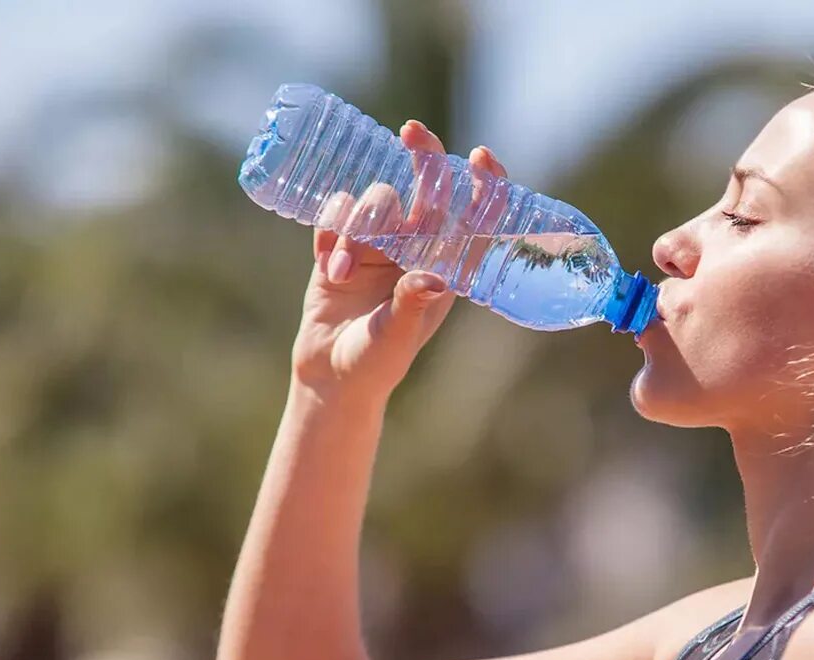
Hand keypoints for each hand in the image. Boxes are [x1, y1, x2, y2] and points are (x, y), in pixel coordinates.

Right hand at [291, 120, 508, 404]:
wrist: (330, 374)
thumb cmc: (376, 362)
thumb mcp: (395, 338)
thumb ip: (411, 305)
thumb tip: (433, 278)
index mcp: (445, 267)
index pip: (475, 218)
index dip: (484, 185)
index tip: (481, 157)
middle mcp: (416, 247)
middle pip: (428, 187)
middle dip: (423, 155)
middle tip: (412, 131)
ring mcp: (379, 242)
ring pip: (376, 199)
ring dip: (358, 225)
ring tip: (343, 274)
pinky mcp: (341, 243)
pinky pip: (337, 213)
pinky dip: (330, 232)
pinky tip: (329, 267)